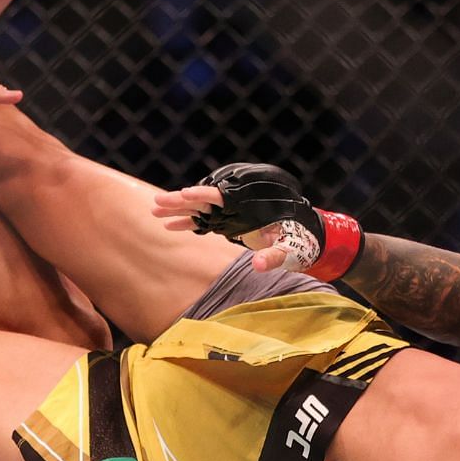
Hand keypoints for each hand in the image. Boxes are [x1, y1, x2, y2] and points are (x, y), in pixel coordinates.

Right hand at [152, 163, 363, 281]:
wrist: (305, 235)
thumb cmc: (299, 240)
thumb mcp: (289, 250)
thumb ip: (273, 257)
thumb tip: (258, 267)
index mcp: (249, 205)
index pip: (221, 196)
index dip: (202, 195)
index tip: (184, 193)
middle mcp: (237, 206)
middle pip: (204, 199)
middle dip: (180, 200)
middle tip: (156, 201)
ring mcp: (232, 213)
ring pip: (200, 208)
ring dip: (178, 209)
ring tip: (153, 209)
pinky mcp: (229, 222)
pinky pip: (204, 220)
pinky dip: (188, 222)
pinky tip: (169, 226)